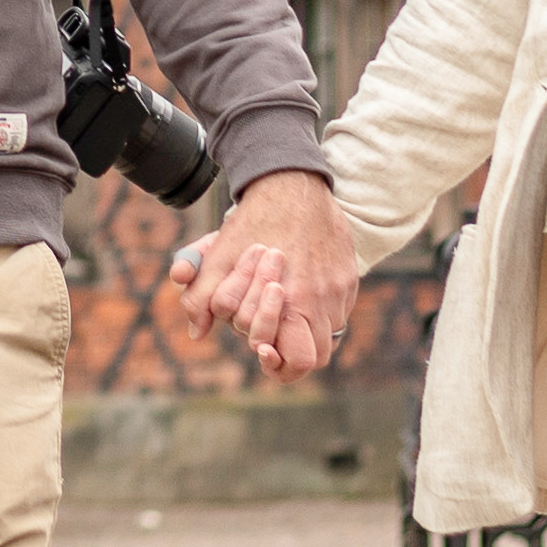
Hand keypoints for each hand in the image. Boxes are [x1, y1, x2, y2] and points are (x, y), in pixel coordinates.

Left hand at [158, 169, 360, 376]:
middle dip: (289, 349)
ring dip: (303, 330)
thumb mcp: (219, 257)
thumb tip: (197, 332)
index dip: (278, 364)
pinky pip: (338, 311)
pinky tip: (298, 290)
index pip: (299, 361)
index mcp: (294, 299)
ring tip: (282, 310)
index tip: (261, 351)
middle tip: (269, 336)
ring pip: (328, 335)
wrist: (291, 182)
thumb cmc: (253, 222)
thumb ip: (202, 297)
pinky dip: (318, 311)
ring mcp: (340, 288)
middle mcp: (323, 298)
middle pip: (315, 356)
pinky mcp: (349, 276)